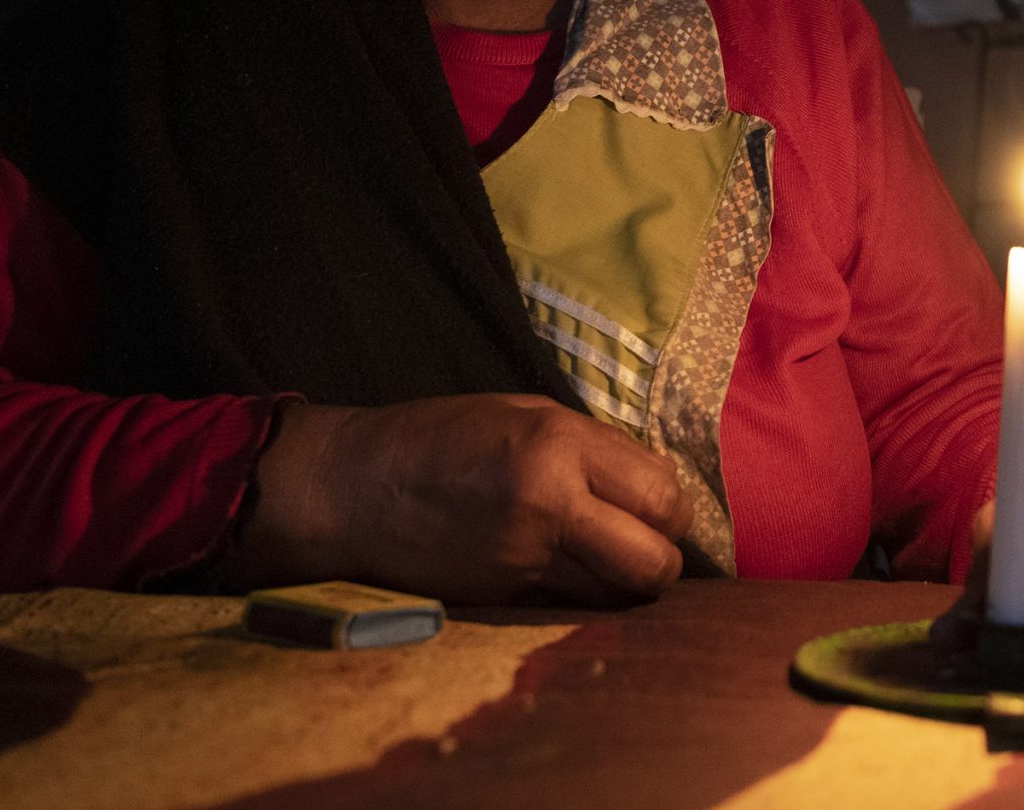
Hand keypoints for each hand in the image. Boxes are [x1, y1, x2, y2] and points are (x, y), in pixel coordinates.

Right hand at [220, 394, 692, 604]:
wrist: (352, 491)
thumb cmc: (439, 438)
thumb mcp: (524, 414)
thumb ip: (593, 447)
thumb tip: (650, 483)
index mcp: (559, 449)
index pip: (662, 497)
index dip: (671, 506)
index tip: (657, 501)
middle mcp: (550, 509)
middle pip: (655, 562)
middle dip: (663, 554)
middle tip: (645, 538)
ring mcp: (524, 564)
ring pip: (619, 598)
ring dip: (628, 583)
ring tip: (611, 559)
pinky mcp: (503, 603)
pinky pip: (573, 609)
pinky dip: (584, 597)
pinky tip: (568, 574)